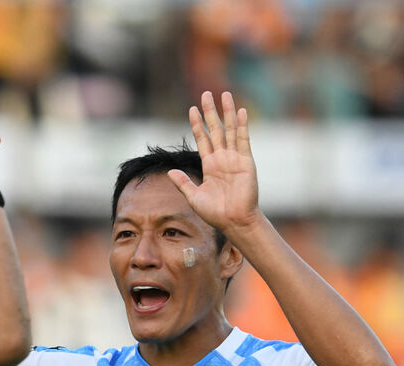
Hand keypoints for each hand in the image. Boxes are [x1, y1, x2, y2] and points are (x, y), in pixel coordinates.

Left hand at [167, 91, 261, 237]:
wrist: (233, 221)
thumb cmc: (214, 212)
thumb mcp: (193, 196)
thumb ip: (183, 183)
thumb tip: (170, 172)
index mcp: (209, 165)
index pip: (202, 139)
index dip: (197, 124)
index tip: (192, 109)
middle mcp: (222, 158)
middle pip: (215, 129)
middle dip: (210, 112)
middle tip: (206, 94)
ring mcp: (234, 158)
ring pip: (229, 130)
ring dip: (227, 112)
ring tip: (224, 94)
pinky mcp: (245, 161)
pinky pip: (243, 140)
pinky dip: (242, 126)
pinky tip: (241, 111)